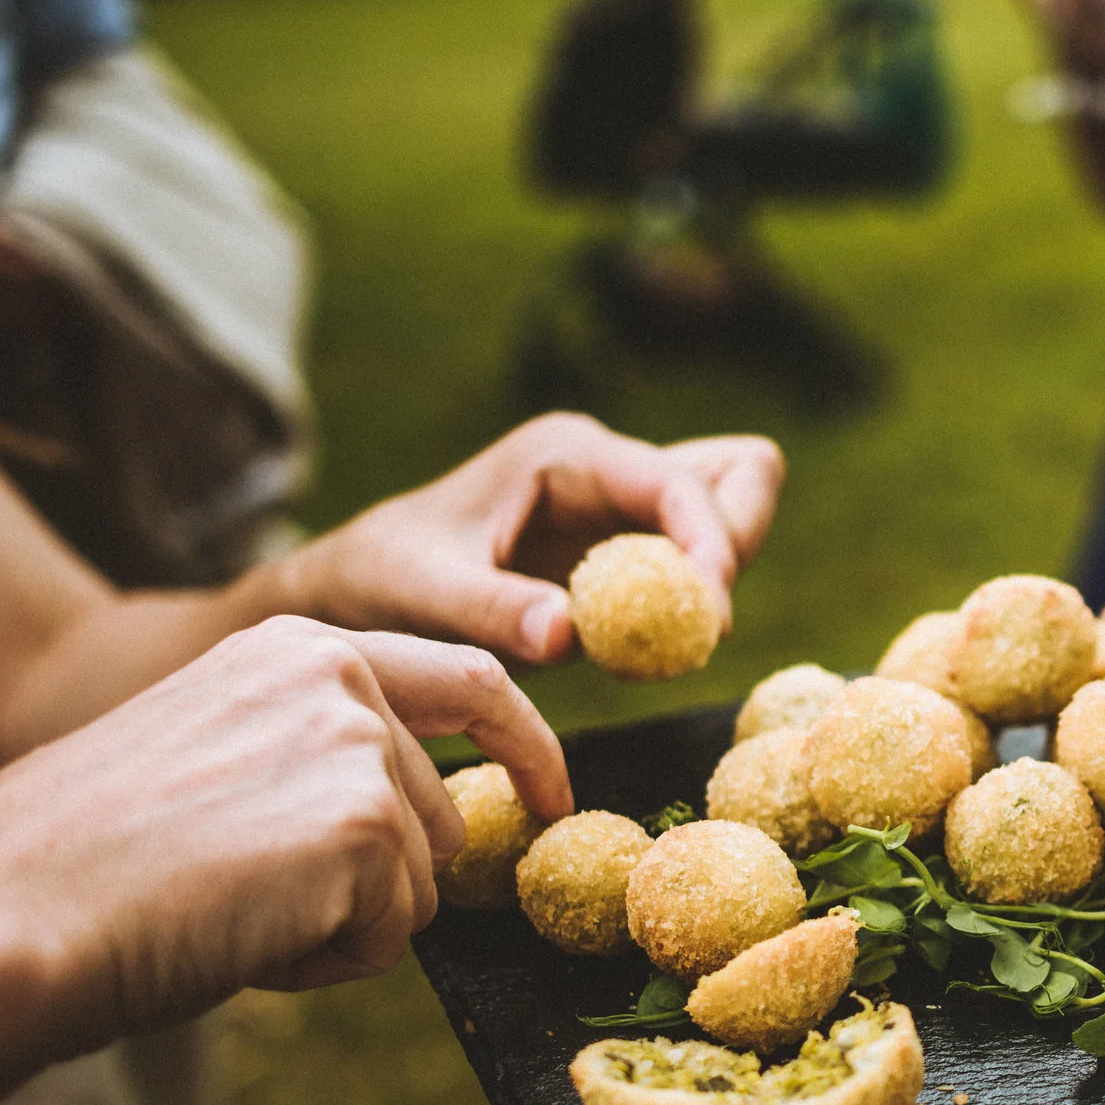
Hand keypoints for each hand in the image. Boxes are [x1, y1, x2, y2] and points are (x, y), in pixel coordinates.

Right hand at [0, 619, 567, 1104]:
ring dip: (344, 924)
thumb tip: (421, 818)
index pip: (471, 681)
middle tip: (281, 911)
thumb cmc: (92, 856)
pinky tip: (239, 935)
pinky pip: (391, 935)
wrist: (11, 908)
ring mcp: (362, 750)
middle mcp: (343, 679)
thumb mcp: (221, 754)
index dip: (525, 747)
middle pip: (446, 813)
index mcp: (302, 647)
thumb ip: (319, 756)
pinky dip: (325, 961)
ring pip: (419, 884)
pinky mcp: (368, 832)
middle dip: (388, 882)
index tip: (551, 794)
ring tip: (230, 908)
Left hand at [273, 414, 783, 664]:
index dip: (711, 541)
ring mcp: (626, 504)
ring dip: (721, 578)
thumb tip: (567, 633)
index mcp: (568, 452)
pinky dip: (694, 607)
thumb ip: (494, 610)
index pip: (681, 481)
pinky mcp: (631, 548)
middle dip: (737, 546)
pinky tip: (637, 652)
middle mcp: (611, 466)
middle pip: (742, 473)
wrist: (362, 591)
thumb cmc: (385, 578)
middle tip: (700, 624)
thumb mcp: (426, 594)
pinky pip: (700, 562)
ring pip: (732, 512)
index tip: (709, 618)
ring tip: (665, 642)